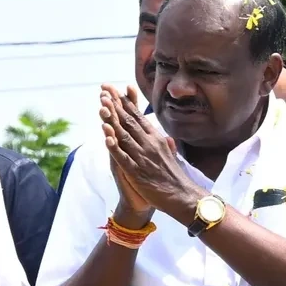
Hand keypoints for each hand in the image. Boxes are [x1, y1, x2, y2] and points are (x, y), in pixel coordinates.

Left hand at [99, 83, 199, 219]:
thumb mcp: (172, 157)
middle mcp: (149, 145)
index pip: (139, 117)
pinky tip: (106, 136)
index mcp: (156, 139)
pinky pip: (123, 157)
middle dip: (115, 104)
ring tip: (102, 105)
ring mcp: (142, 158)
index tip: (116, 89)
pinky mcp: (137, 172)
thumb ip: (167, 146)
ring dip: (112, 120)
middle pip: (129, 121)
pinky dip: (114, 146)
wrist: (183, 196)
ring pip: (124, 135)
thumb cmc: (176, 178)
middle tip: (104, 89)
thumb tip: (167, 138)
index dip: (126, 102)